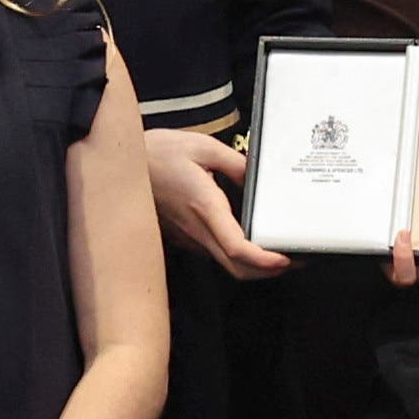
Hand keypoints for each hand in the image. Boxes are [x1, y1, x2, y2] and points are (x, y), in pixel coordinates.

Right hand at [147, 127, 286, 275]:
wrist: (121, 164)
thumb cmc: (159, 152)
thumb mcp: (203, 147)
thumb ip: (237, 164)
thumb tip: (260, 177)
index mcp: (204, 207)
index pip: (236, 248)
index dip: (264, 261)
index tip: (286, 260)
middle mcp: (196, 229)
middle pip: (236, 268)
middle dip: (269, 272)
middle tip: (296, 259)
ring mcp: (188, 237)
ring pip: (225, 265)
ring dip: (254, 266)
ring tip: (280, 251)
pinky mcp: (183, 236)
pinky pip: (214, 253)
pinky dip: (237, 255)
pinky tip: (251, 239)